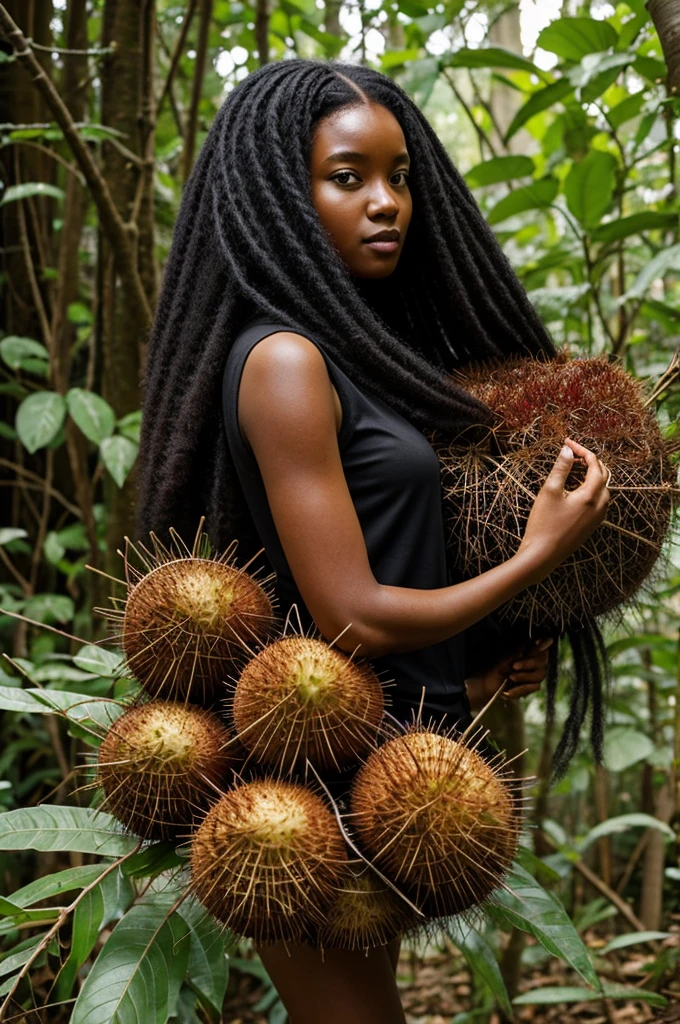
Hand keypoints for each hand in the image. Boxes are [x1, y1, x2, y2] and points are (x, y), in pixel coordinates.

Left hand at [465, 637, 552, 708]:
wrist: (486, 687)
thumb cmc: (496, 668)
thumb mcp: (506, 658)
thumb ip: (521, 650)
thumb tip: (533, 640)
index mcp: (529, 651)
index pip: (544, 643)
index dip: (545, 642)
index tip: (538, 642)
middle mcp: (535, 662)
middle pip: (542, 661)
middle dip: (528, 664)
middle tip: (514, 666)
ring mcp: (534, 675)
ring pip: (539, 675)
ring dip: (524, 677)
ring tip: (510, 678)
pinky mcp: (531, 687)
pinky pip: (533, 688)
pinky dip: (519, 690)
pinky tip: (507, 691)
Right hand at [518, 437, 609, 582]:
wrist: (542, 556)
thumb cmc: (543, 524)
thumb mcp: (549, 492)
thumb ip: (561, 468)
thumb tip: (567, 450)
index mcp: (591, 495)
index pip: (593, 464)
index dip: (581, 450)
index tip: (567, 443)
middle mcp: (600, 505)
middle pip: (603, 475)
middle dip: (589, 461)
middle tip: (572, 453)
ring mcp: (598, 517)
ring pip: (603, 488)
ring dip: (592, 475)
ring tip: (575, 469)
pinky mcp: (592, 525)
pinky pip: (600, 501)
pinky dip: (592, 489)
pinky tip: (577, 489)